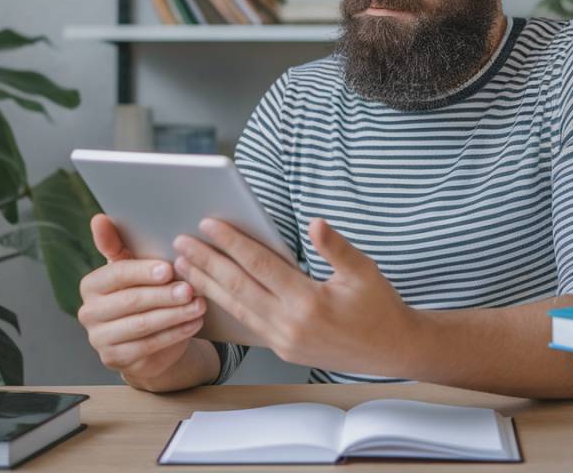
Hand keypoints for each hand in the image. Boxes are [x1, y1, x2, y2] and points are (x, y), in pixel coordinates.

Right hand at [77, 213, 206, 389]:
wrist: (148, 337)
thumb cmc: (144, 291)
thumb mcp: (135, 267)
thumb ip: (118, 244)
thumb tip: (100, 218)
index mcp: (92, 284)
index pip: (117, 274)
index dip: (143, 271)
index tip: (168, 269)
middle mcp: (89, 312)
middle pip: (130, 301)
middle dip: (164, 295)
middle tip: (190, 289)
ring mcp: (99, 338)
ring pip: (141, 325)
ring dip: (174, 314)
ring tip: (199, 305)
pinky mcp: (114, 359)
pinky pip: (148, 345)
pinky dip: (175, 333)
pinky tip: (194, 323)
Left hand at [173, 217, 418, 376]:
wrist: (391, 349)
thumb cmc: (379, 305)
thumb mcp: (363, 270)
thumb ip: (335, 246)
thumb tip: (315, 223)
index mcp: (308, 302)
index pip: (259, 265)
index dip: (231, 242)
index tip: (208, 223)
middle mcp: (290, 325)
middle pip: (237, 287)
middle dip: (206, 262)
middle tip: (180, 242)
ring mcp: (283, 342)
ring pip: (236, 308)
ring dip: (207, 285)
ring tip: (183, 265)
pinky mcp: (283, 350)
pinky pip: (246, 324)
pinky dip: (225, 306)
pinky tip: (210, 293)